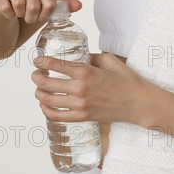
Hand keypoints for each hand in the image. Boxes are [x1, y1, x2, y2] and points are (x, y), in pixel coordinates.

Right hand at [0, 0, 81, 23]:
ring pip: (20, 5)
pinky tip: (7, 13)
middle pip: (34, 5)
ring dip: (20, 16)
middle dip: (33, 18)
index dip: (47, 14)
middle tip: (29, 18)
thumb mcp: (45, 8)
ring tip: (18, 14)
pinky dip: (8, 16)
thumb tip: (79, 6)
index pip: (50, 2)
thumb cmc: (26, 9)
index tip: (42, 17)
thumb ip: (61, 5)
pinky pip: (6, 8)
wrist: (3, 13)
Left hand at [31, 52, 153, 124]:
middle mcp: (80, 89)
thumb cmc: (127, 81)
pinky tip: (45, 106)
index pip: (55, 65)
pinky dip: (47, 111)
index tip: (37, 60)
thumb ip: (90, 57)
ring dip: (39, 94)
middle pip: (46, 84)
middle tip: (35, 75)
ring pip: (48, 101)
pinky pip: (58, 117)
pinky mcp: (83, 117)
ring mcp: (80, 105)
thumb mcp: (109, 60)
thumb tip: (79, 57)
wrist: (138, 103)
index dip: (42, 62)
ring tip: (38, 90)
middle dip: (36, 77)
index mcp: (86, 72)